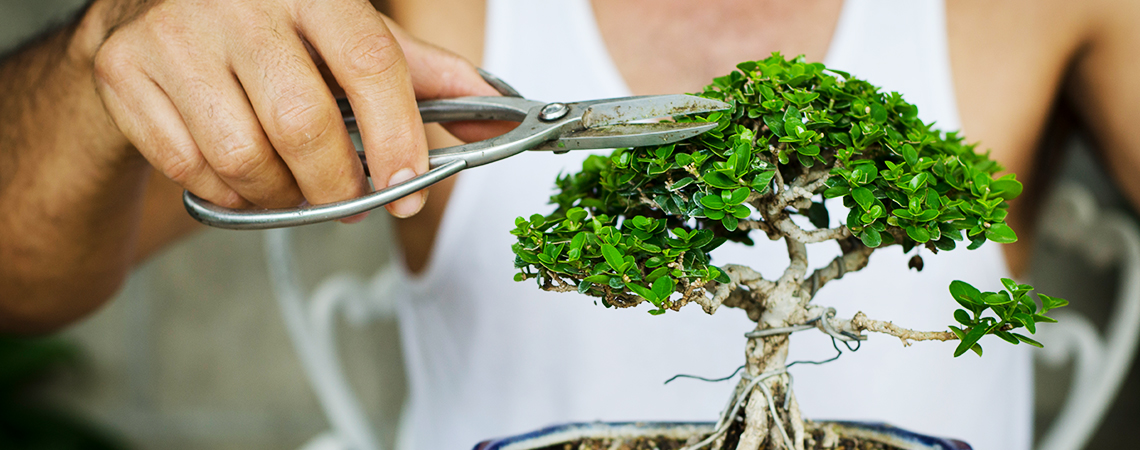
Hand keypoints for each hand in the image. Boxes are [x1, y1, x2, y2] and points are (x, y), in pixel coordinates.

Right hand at [90, 0, 498, 217]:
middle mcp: (238, 4)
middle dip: (337, 184)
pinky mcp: (126, 72)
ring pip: (246, 159)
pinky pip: (192, 171)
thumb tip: (492, 114)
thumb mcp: (349, 35)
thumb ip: (420, 74)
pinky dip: (229, 194)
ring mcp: (175, 37)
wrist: (154, 13)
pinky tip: (242, 176)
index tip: (409, 187)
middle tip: (348, 198)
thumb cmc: (273, 30)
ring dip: (282, 196)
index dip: (399, 136)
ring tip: (294, 186)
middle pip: (304, 124)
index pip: (370, 64)